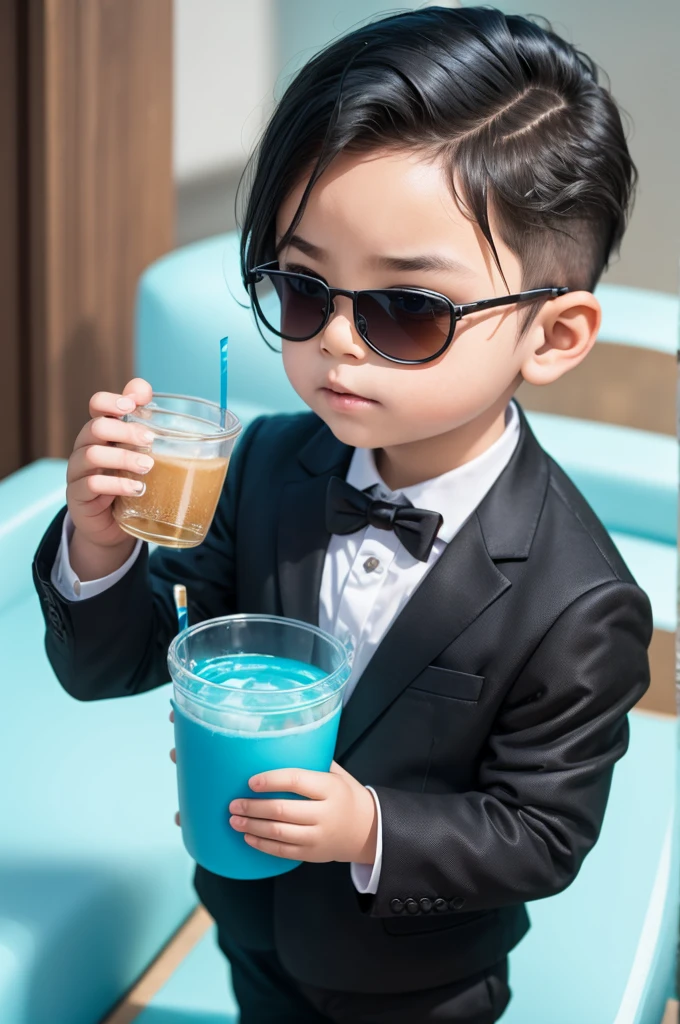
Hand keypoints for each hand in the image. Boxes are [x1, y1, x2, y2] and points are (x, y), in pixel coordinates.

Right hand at [66, 377, 154, 549]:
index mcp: (100, 432)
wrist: (112, 525)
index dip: (111, 401)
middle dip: (125, 431)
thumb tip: (147, 392)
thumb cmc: (127, 481)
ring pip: (92, 454)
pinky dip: (117, 485)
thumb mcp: (137, 455)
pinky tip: (137, 489)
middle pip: (96, 427)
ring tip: (148, 466)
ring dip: (123, 458)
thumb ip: (143, 424)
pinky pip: (91, 485)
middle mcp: (85, 447)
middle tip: (150, 440)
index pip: (97, 405)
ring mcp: (78, 471)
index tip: (133, 405)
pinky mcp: (77, 496)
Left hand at [168, 710, 376, 863]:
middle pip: (282, 810)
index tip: (250, 781)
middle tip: (233, 803)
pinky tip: (248, 836)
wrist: (367, 830)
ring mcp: (318, 836)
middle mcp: (324, 813)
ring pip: (278, 832)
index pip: (296, 781)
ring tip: (234, 820)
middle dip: (253, 807)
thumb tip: (283, 733)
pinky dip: (262, 844)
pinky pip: (282, 851)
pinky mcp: (312, 854)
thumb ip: (313, 759)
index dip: (271, 780)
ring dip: (252, 826)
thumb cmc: (345, 794)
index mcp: (330, 788)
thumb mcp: (336, 773)